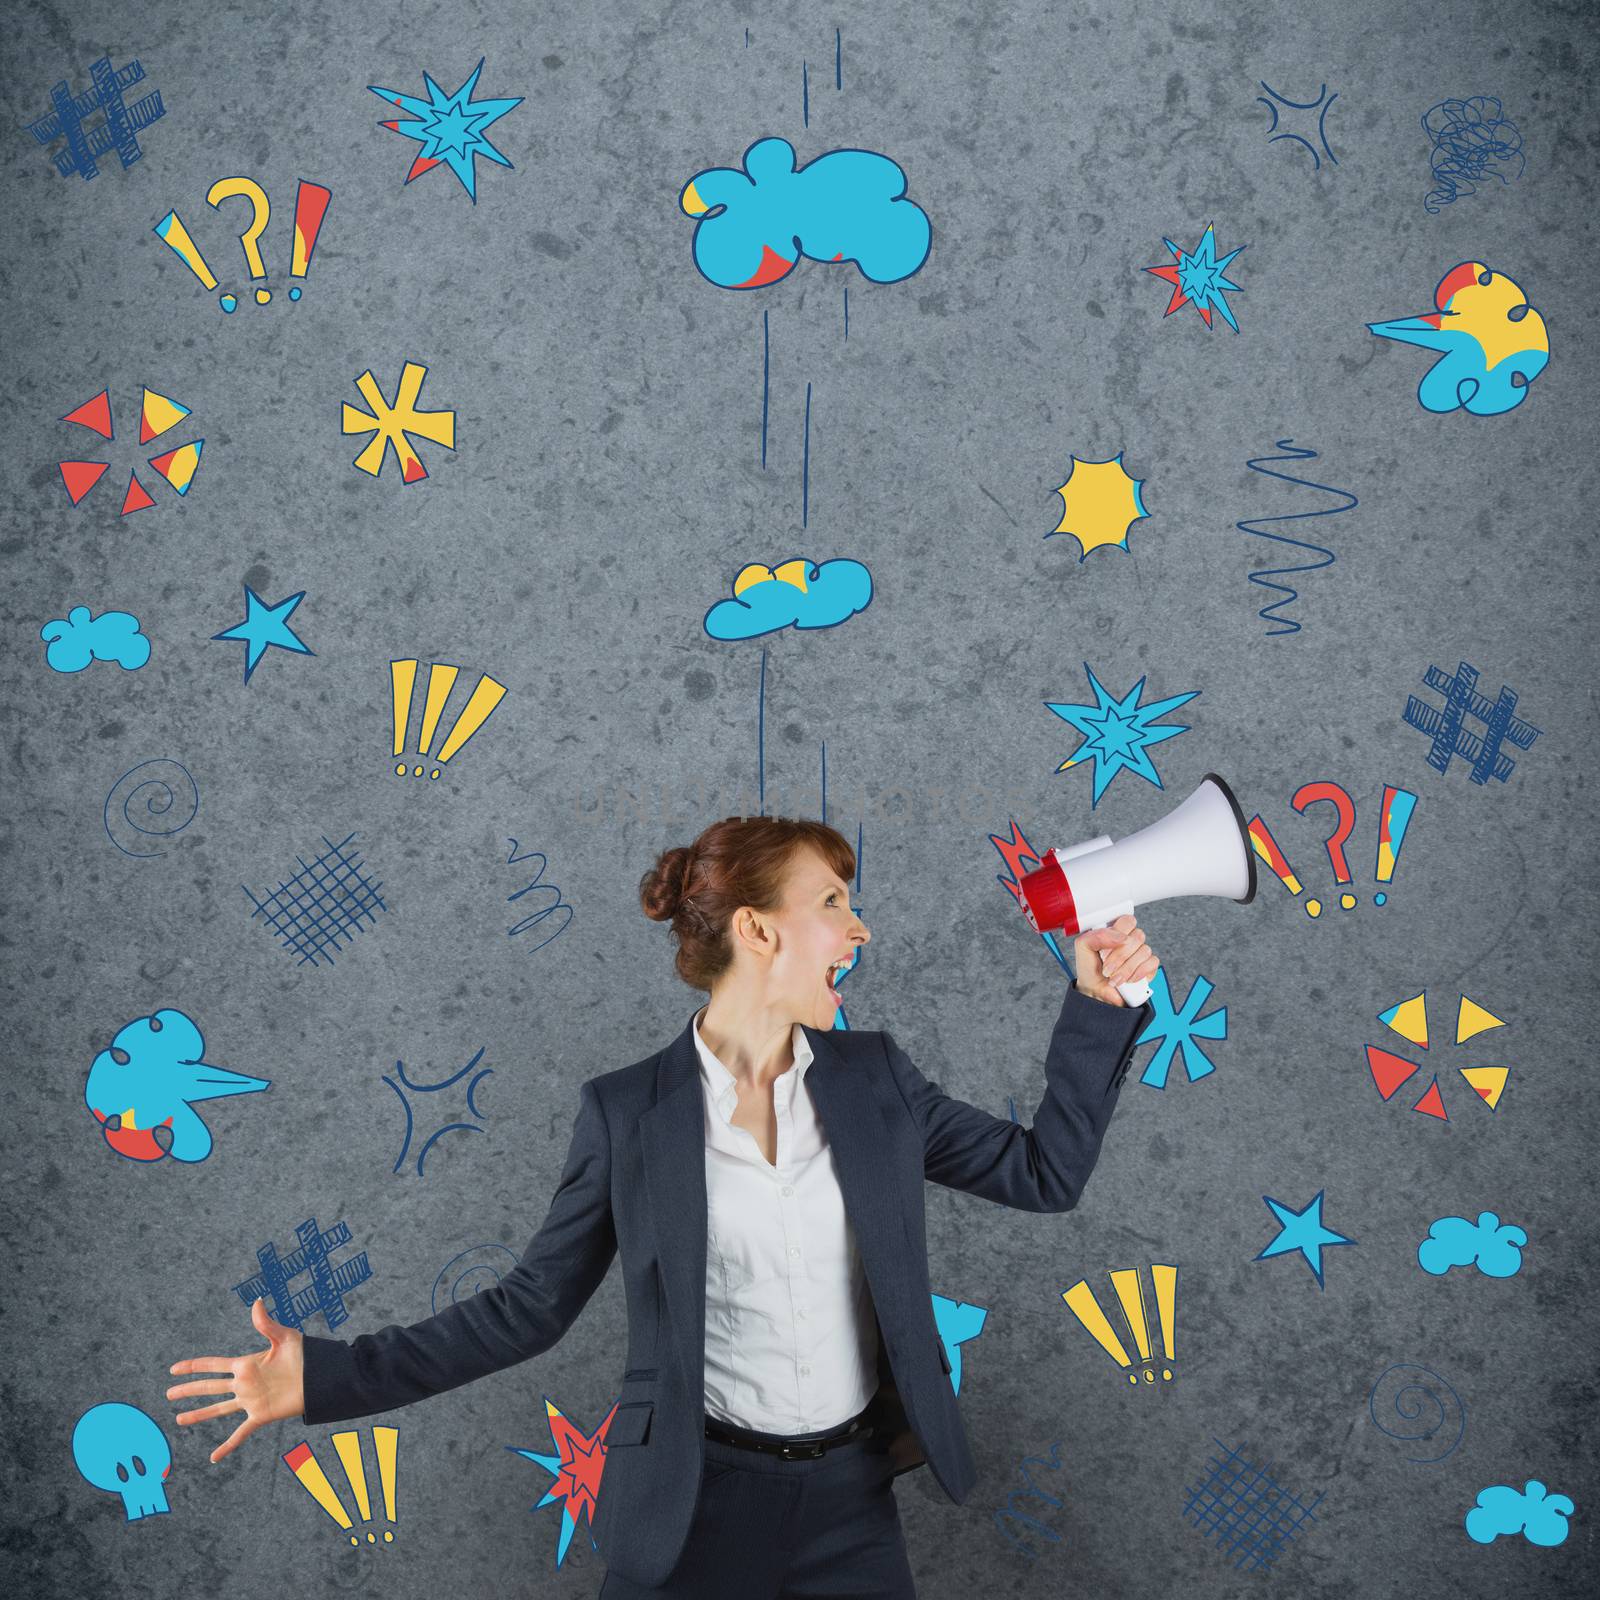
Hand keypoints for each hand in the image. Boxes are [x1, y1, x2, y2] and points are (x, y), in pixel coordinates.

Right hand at [166, 1297, 305, 1462]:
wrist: (320, 1377)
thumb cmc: (305, 1354)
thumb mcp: (284, 1337)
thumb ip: (266, 1323)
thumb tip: (256, 1301)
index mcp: (246, 1364)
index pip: (213, 1365)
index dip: (193, 1366)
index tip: (174, 1368)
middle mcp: (244, 1383)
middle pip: (210, 1387)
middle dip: (189, 1389)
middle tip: (168, 1392)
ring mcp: (250, 1401)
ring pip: (218, 1409)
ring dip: (199, 1415)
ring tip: (179, 1420)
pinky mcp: (260, 1415)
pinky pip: (240, 1434)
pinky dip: (227, 1446)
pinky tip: (213, 1458)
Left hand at [1072, 914, 1158, 1006]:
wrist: (1095, 992)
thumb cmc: (1089, 969)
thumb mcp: (1083, 947)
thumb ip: (1096, 936)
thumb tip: (1120, 937)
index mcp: (1116, 931)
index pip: (1128, 920)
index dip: (1119, 933)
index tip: (1104, 950)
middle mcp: (1130, 940)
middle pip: (1138, 936)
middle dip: (1119, 956)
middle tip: (1106, 967)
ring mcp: (1141, 953)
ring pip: (1144, 951)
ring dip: (1126, 968)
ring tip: (1113, 978)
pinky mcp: (1149, 967)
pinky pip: (1152, 963)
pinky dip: (1138, 973)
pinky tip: (1127, 980)